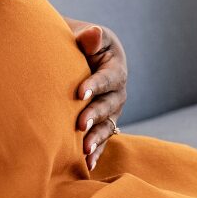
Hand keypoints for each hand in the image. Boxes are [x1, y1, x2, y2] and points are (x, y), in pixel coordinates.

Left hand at [66, 19, 127, 171]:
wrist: (78, 52)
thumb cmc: (80, 41)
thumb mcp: (85, 35)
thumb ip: (89, 37)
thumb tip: (94, 34)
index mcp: (115, 66)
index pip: (107, 78)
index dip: (94, 85)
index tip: (79, 93)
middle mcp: (118, 90)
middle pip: (109, 105)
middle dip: (95, 115)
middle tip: (80, 124)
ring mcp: (113, 108)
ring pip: (108, 125)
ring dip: (97, 138)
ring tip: (84, 150)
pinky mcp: (105, 121)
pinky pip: (104, 138)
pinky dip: (97, 151)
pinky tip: (87, 164)